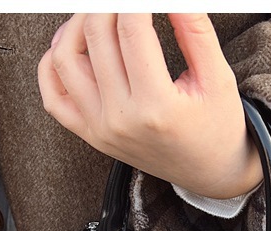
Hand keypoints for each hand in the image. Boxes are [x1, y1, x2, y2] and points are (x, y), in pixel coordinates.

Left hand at [37, 13, 262, 199]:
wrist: (209, 173)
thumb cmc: (217, 126)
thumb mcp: (217, 77)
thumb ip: (195, 29)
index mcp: (156, 106)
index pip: (132, 28)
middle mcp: (121, 119)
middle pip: (97, 35)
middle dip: (109, 3)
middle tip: (125, 1)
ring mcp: (101, 129)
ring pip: (65, 60)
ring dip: (77, 23)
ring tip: (101, 13)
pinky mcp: (91, 135)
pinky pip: (53, 97)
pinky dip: (52, 64)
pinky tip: (72, 44)